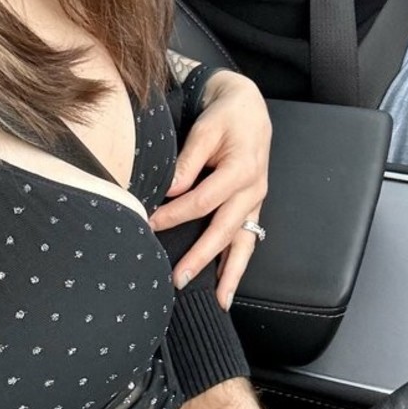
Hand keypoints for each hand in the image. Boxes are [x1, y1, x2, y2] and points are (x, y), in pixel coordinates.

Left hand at [150, 70, 270, 306]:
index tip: (150, 224)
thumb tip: (171, 190)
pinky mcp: (254, 205)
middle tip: (178, 280)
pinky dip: (239, 262)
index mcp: (242, 169)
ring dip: (231, 274)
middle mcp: (253, 189)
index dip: (175, 215)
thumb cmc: (226, 114)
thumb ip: (189, 160)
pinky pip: (249, 239)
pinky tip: (229, 284)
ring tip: (219, 302)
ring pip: (245, 243)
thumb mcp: (206, 128)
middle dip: (201, 257)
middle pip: (224, 230)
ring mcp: (256, 201)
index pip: (203, 200)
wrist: (249, 106)